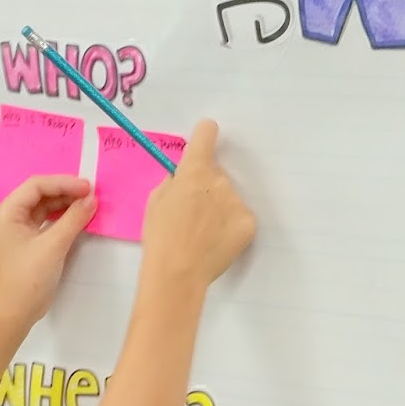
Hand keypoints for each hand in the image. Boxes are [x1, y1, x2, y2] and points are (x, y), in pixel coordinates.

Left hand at [0, 174, 96, 325]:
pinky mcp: (29, 240)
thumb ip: (73, 219)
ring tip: (88, 203)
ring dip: (66, 204)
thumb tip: (92, 200)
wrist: (18, 310)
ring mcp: (19, 228)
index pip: (37, 186)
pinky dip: (63, 217)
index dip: (63, 183)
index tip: (87, 187)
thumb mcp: (53, 246)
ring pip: (45, 207)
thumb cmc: (30, 277)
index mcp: (8, 212)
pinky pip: (47, 221)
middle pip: (40, 194)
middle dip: (66, 192)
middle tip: (91, 194)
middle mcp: (11, 215)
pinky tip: (79, 216)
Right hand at [141, 121, 254, 291]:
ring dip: (219, 208)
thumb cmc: (160, 236)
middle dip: (206, 186)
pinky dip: (230, 227)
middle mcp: (220, 179)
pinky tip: (216, 241)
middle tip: (192, 212)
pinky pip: (239, 217)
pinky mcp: (248, 222)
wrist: (178, 272)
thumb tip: (184, 178)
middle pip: (217, 173)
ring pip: (228, 197)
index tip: (204, 143)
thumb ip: (174, 181)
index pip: (207, 133)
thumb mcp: (156, 200)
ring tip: (202, 233)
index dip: (204, 137)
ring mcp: (236, 201)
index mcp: (194, 169)